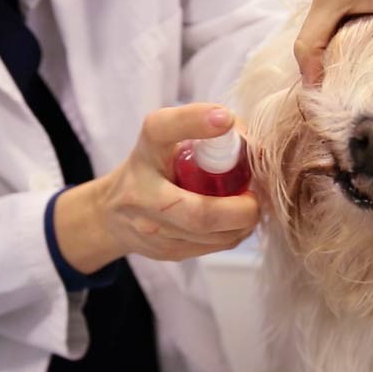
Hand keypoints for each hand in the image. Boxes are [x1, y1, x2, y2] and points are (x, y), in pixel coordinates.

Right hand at [55, 104, 258, 272]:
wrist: (113, 214)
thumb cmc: (156, 168)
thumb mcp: (170, 141)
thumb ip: (211, 134)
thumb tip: (259, 147)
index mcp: (146, 150)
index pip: (162, 130)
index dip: (194, 121)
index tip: (226, 118)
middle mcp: (142, 190)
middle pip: (198, 212)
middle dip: (240, 209)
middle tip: (256, 197)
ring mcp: (151, 228)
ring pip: (212, 236)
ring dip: (243, 223)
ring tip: (250, 207)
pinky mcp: (165, 252)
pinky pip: (212, 247)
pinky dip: (233, 234)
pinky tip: (235, 221)